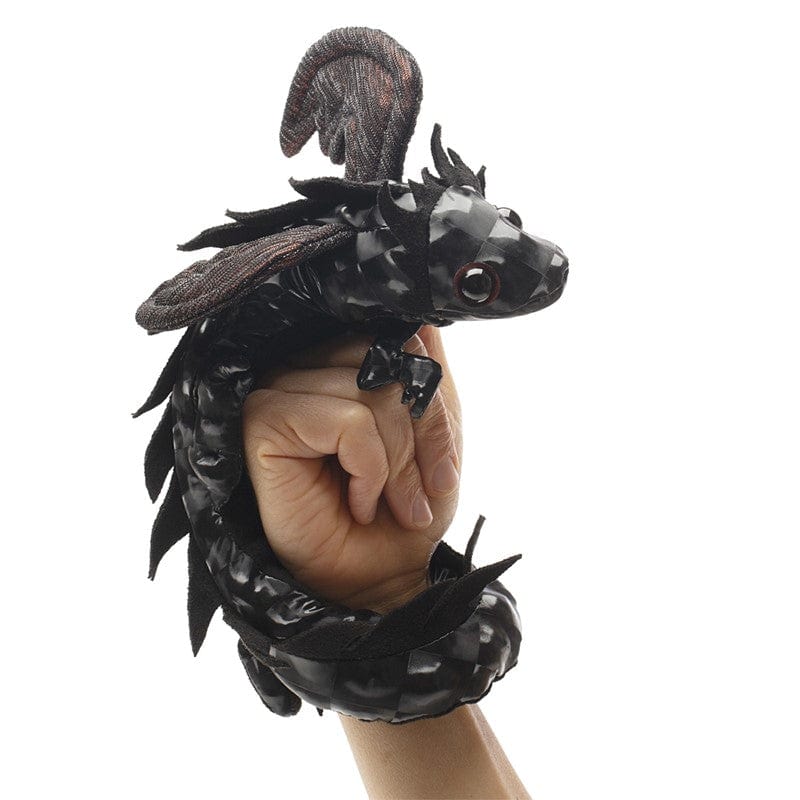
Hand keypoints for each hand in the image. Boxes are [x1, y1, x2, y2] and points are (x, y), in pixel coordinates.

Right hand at [242, 325, 462, 613]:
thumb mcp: (435, 435)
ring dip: (397, 461)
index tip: (442, 469)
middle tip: (421, 492)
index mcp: (340, 365)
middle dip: (420, 434)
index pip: (397, 339)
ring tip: (390, 502)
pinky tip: (358, 501)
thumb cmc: (402, 508)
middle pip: (385, 359)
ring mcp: (279, 391)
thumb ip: (429, 377)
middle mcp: (305, 368)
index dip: (430, 399)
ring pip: (368, 390)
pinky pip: (345, 420)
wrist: (379, 577)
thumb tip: (427, 320)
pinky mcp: (263, 422)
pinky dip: (368, 468)